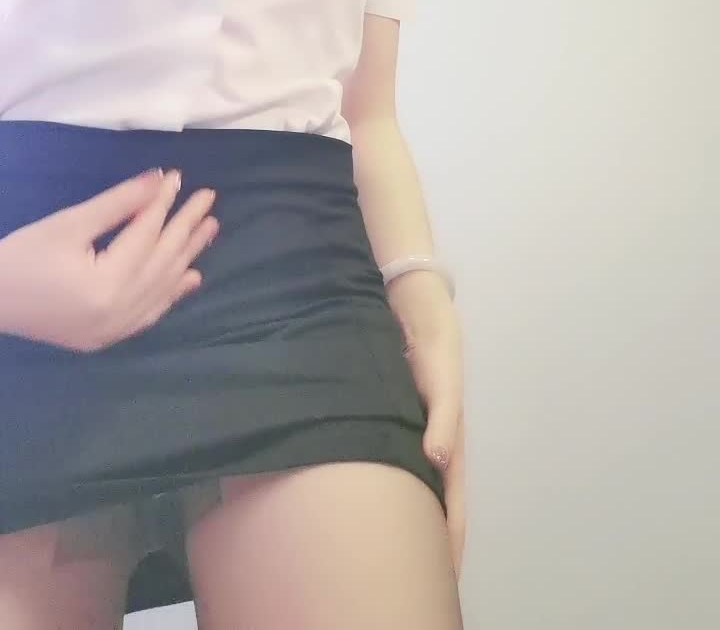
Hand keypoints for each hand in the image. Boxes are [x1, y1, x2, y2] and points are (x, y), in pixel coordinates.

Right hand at [0, 168, 217, 351]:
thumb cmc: (22, 256)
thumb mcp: (69, 223)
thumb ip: (119, 203)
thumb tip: (160, 179)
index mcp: (106, 284)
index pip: (146, 234)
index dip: (164, 202)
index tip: (179, 177)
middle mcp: (117, 312)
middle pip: (161, 261)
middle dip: (186, 227)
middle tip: (209, 199)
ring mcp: (114, 331)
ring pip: (161, 288)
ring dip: (186, 257)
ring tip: (209, 230)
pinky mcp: (105, 338)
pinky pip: (149, 314)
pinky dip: (170, 293)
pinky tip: (189, 277)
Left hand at [387, 272, 465, 578]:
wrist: (412, 307)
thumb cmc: (434, 343)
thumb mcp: (442, 375)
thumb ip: (442, 416)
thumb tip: (438, 459)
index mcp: (447, 440)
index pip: (450, 502)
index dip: (450, 539)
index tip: (445, 577)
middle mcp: (430, 444)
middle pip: (432, 504)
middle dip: (429, 543)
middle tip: (414, 581)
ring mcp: (411, 433)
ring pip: (412, 488)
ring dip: (409, 521)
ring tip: (394, 557)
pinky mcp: (392, 419)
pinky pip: (392, 465)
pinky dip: (389, 491)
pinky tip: (374, 507)